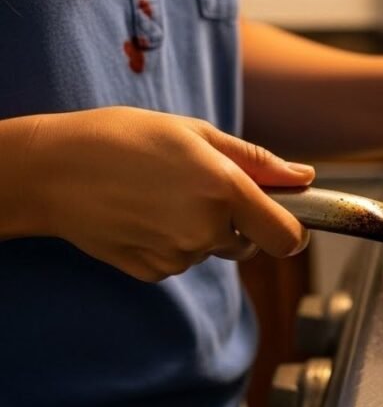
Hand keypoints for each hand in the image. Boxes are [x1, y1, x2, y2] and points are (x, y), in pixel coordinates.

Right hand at [27, 107, 313, 281]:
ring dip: (201, 229)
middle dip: (239, 222)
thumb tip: (304, 178)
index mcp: (225, 191)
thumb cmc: (125, 139)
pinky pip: (181, 260)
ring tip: (162, 194)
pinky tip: (144, 214)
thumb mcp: (196, 134)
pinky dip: (172, 242)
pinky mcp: (152, 272)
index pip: (288, 237)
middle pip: (250, 244)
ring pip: (212, 250)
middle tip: (202, 187)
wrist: (53, 171)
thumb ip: (257, 161)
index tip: (287, 217)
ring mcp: (178, 256)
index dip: (294, 230)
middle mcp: (206, 230)